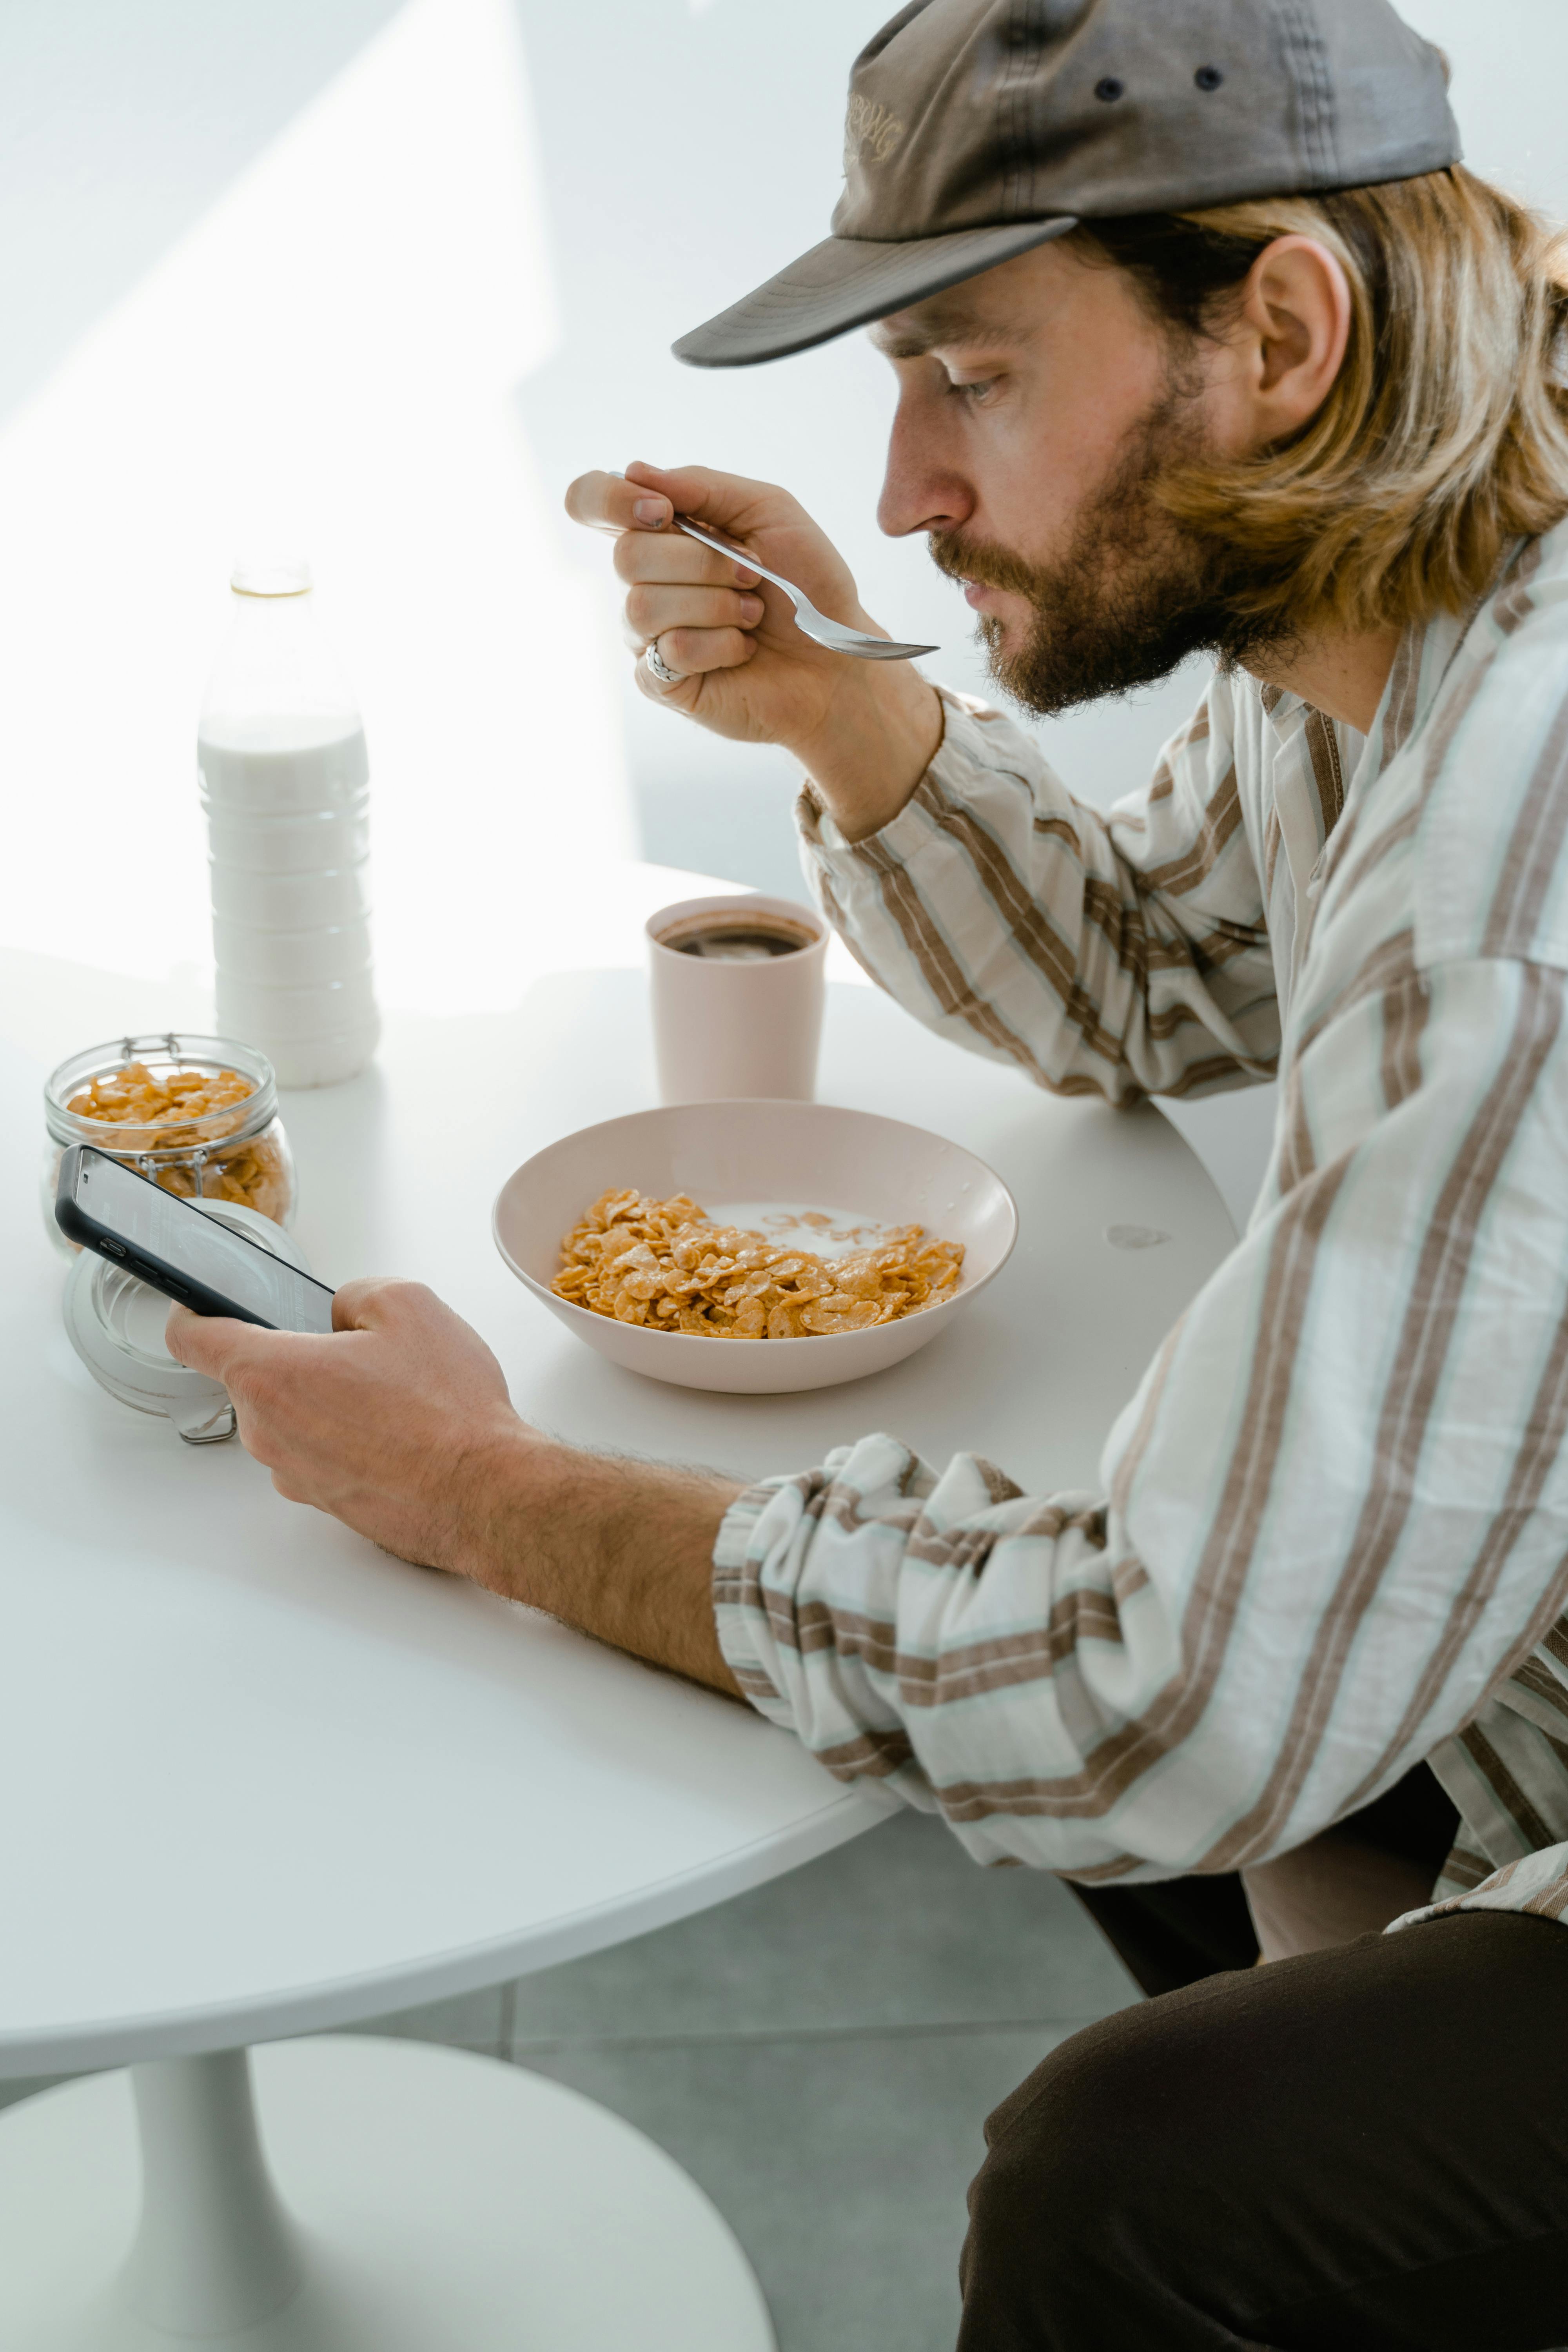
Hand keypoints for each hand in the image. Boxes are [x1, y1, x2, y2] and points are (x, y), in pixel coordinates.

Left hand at [165, 1278, 744, 1691]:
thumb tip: (344, 1310)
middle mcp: (270, 1431)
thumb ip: (358, 1294)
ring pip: (293, 1419)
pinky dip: (350, 1441)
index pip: (193, 1338)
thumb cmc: (449, 1412)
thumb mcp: (411, 1305)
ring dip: (327, 1403)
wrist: (486, 1495)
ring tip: (393, 1399)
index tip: (200, 1307)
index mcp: (272, 1374)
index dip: (194, 1313)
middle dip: (298, 1358)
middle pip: (256, 1379)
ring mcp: (295, 1474)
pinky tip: (401, 1434)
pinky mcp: (326, 1505)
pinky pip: (322, 1456)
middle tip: (357, 1351)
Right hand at [563, 459, 942, 839]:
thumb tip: (633, 471)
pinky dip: (718, 646)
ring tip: (751, 617)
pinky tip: (741, 651)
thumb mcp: (770, 512)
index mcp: (663, 532)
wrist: (837, 659)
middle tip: (750, 578)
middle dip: (703, 563)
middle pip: (626, 556)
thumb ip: (704, 486)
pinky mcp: (660, 682)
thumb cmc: (808, 585)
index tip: (663, 511)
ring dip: (714, 606)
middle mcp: (645, 581)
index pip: (591, 501)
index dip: (610, 500)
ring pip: (643, 607)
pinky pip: (667, 652)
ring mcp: (648, 635)